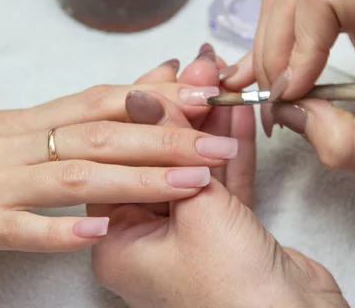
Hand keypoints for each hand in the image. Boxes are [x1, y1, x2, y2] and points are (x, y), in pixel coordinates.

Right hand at [0, 75, 238, 266]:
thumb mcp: (21, 127)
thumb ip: (79, 114)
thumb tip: (141, 87)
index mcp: (36, 120)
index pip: (108, 100)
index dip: (161, 96)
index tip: (209, 92)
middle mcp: (20, 143)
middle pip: (105, 135)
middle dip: (169, 139)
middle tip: (220, 146)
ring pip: (75, 175)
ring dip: (137, 179)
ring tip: (191, 185)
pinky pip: (16, 226)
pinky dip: (59, 228)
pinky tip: (100, 231)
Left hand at [91, 53, 346, 307]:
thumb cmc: (231, 291)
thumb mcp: (195, 209)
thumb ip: (171, 147)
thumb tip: (146, 96)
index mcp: (117, 242)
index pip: (121, 159)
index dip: (145, 111)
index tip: (167, 74)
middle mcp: (147, 238)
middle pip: (159, 158)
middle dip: (182, 110)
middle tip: (199, 69)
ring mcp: (188, 235)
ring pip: (196, 166)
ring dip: (210, 123)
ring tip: (221, 78)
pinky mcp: (227, 233)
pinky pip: (224, 182)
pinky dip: (232, 147)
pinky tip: (237, 112)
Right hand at [222, 0, 354, 173]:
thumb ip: (344, 143)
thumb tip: (287, 110)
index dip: (297, 47)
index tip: (294, 95)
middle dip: (275, 55)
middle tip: (279, 105)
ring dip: (270, 50)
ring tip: (278, 95)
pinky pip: (293, 3)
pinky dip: (272, 40)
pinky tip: (257, 73)